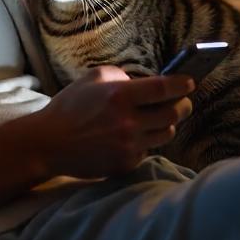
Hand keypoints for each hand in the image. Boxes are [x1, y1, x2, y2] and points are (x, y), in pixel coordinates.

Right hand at [27, 65, 193, 178]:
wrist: (49, 143)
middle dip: (182, 105)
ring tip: (156, 117)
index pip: (164, 88)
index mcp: (120, 96)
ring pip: (165, 134)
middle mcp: (128, 122)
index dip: (182, 84)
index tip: (189, 82)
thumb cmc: (70, 106)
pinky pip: (147, 150)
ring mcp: (128, 146)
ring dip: (165, 124)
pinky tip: (132, 135)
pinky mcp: (126, 164)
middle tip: (181, 101)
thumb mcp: (92, 78)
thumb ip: (121, 76)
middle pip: (173, 114)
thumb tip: (145, 82)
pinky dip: (145, 141)